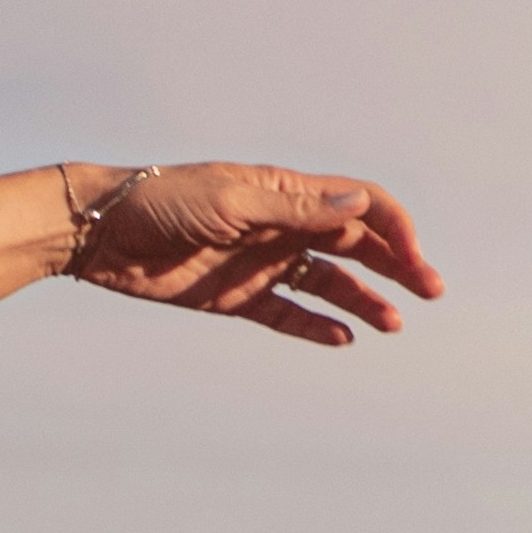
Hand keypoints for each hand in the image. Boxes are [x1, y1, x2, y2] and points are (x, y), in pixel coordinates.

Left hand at [56, 162, 442, 346]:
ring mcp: (261, 262)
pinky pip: (288, 314)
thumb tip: (358, 204)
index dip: (393, 227)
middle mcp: (282, 226)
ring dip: (364, 300)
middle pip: (355, 245)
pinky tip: (343, 339)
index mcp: (286, 192)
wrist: (100, 233)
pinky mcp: (236, 296)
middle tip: (431, 291)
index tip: (413, 258)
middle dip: (396, 265)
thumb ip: (295, 209)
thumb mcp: (230, 200)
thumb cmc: (160, 201)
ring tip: (392, 325)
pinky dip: (317, 326)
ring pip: (328, 283)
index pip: (359, 204)